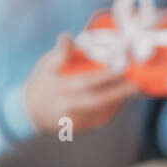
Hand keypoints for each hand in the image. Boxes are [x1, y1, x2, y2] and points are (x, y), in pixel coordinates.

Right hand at [24, 34, 140, 133]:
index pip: (87, 82)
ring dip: (119, 102)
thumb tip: (68, 36)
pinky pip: (99, 121)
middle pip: (97, 100)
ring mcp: (72, 120)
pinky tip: (121, 101)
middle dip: (119, 92)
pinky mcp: (78, 129)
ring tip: (133, 90)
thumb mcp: (46, 64)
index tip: (123, 66)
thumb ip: (60, 53)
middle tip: (137, 84)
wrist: (29, 112)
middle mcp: (66, 106)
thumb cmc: (41, 82)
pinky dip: (112, 111)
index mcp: (59, 87)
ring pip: (101, 112)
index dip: (106, 75)